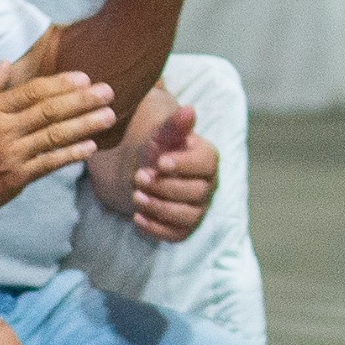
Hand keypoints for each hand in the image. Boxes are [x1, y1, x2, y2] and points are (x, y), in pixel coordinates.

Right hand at [0, 56, 117, 217]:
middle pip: (49, 111)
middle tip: (108, 92)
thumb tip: (6, 62)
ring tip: (108, 115)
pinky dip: (71, 154)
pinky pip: (50, 163)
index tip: (85, 78)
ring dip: (85, 125)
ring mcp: (11, 155)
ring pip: (55, 136)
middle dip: (82, 100)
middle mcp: (2, 129)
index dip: (61, 84)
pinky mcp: (16, 178)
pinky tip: (90, 146)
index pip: (32, 91)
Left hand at [126, 97, 216, 245]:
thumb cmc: (158, 150)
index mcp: (208, 159)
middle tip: (139, 177)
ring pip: (187, 215)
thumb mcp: (162, 135)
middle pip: (196, 192)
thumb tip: (188, 110)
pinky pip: (176, 234)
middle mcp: (208, 186)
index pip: (206, 163)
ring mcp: (198, 208)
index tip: (160, 162)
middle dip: (165, 186)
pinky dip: (156, 228)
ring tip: (136, 196)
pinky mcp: (184, 228)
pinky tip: (137, 217)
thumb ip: (174, 126)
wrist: (146, 171)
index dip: (184, 164)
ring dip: (159, 207)